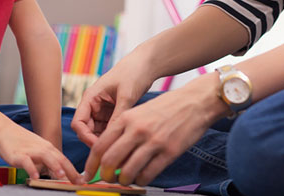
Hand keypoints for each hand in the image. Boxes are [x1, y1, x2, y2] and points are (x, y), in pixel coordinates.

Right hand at [0, 123, 84, 183]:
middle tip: (78, 181)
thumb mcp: (38, 150)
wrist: (3, 131)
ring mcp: (30, 151)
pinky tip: (35, 176)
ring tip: (62, 176)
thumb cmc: (21, 142)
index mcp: (48, 148)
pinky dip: (31, 168)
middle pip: (59, 159)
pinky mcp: (18, 154)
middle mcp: (42, 148)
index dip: (74, 170)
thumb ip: (48, 160)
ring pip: (46, 157)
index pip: (64, 160)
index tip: (82, 180)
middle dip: (70, 171)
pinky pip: (26, 162)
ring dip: (55, 166)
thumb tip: (60, 172)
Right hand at [71, 52, 154, 147]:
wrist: (145, 65)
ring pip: (97, 133)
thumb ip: (118, 116)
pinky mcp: (112, 114)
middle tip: (112, 151)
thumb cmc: (133, 73)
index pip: (78, 122)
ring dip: (105, 141)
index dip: (85, 136)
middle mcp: (93, 105)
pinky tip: (123, 142)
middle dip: (96, 142)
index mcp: (91, 97)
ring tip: (119, 148)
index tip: (100, 146)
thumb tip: (112, 138)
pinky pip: (108, 130)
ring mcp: (103, 110)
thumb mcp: (126, 95)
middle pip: (86, 130)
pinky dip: (113, 137)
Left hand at [83, 73, 226, 186]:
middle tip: (107, 179)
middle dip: (105, 175)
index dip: (91, 164)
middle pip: (109, 160)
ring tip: (125, 179)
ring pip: (127, 171)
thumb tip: (108, 155)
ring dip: (123, 180)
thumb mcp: (138, 112)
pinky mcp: (169, 152)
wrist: (194, 102)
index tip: (88, 174)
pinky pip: (148, 174)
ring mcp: (153, 142)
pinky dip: (141, 180)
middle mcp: (137, 130)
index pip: (100, 146)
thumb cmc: (165, 107)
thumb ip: (123, 131)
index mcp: (126, 118)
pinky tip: (142, 177)